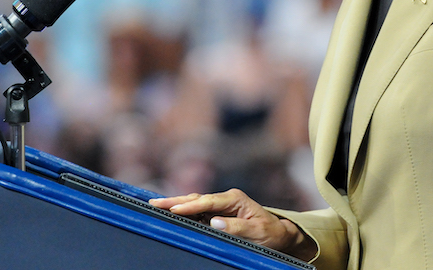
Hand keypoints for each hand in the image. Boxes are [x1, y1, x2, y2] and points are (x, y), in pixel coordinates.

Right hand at [150, 189, 316, 259]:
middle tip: (154, 204)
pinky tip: (169, 211)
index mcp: (235, 199)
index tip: (174, 210)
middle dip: (175, 201)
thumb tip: (214, 221)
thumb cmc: (269, 233)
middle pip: (196, 198)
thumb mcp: (256, 232)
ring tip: (156, 206)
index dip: (190, 206)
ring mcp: (220, 204)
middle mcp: (226, 198)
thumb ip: (235, 226)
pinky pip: (197, 210)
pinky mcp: (217, 212)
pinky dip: (182, 210)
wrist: (278, 234)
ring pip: (194, 202)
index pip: (208, 201)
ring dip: (175, 204)